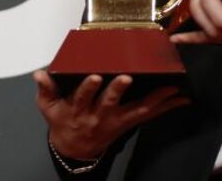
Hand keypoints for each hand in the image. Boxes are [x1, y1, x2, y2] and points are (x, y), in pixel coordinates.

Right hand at [34, 71, 188, 160]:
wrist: (74, 148)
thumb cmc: (63, 121)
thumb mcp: (49, 108)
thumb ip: (45, 90)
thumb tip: (40, 74)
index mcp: (80, 108)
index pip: (82, 97)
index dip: (88, 88)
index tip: (93, 76)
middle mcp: (99, 115)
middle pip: (109, 103)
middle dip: (117, 90)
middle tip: (126, 78)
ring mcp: (116, 120)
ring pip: (136, 109)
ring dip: (154, 99)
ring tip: (170, 89)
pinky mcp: (129, 122)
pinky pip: (150, 115)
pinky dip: (167, 106)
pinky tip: (181, 99)